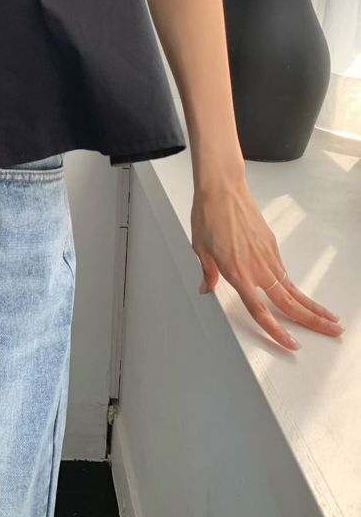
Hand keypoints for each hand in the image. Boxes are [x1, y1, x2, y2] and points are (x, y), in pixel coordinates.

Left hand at [191, 173, 342, 350]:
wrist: (223, 188)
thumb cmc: (208, 215)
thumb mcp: (200, 248)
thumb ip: (208, 272)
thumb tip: (206, 288)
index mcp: (237, 272)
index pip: (259, 310)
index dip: (276, 331)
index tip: (292, 344)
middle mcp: (257, 267)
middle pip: (289, 302)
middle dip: (313, 321)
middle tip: (333, 332)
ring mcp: (267, 255)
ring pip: (292, 287)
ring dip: (312, 305)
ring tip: (330, 319)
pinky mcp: (271, 243)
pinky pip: (284, 270)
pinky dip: (294, 286)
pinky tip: (298, 294)